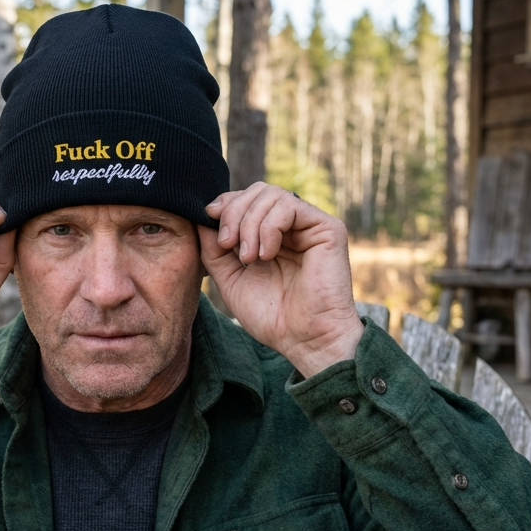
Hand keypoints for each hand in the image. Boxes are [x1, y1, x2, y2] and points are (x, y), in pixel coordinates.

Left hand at [199, 184, 362, 377]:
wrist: (303, 340)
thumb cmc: (271, 316)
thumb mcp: (230, 278)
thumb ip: (214, 248)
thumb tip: (202, 216)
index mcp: (271, 235)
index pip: (246, 199)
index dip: (225, 204)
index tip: (208, 220)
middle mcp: (292, 226)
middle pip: (257, 191)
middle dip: (233, 212)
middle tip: (227, 244)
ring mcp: (310, 225)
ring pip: (271, 194)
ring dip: (249, 224)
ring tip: (249, 258)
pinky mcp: (327, 228)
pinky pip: (289, 206)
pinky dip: (269, 228)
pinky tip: (266, 255)